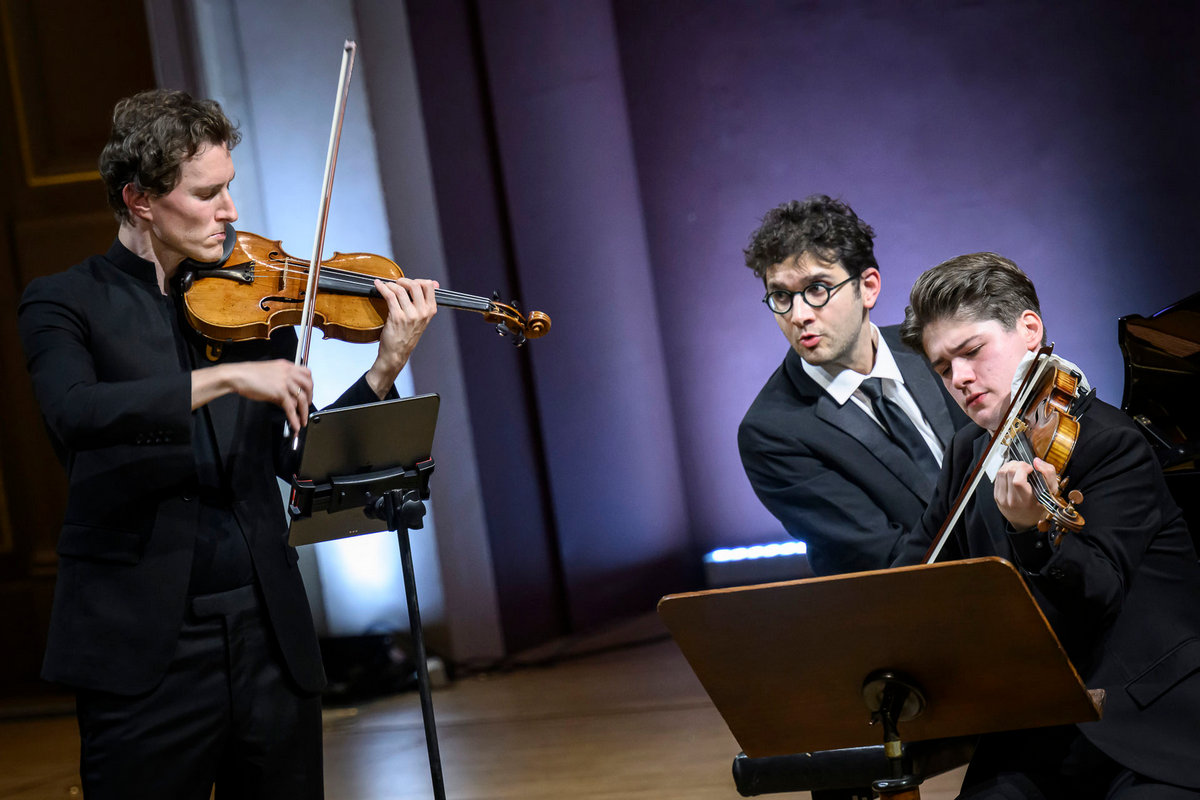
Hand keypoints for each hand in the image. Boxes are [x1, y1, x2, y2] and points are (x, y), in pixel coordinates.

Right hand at [193, 360, 312, 431]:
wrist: (237, 376)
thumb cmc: (249, 375)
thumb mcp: (269, 375)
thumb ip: (281, 384)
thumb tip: (287, 399)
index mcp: (286, 366)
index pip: (306, 373)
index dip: (310, 385)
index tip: (309, 393)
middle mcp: (288, 372)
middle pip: (309, 385)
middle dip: (310, 399)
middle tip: (307, 408)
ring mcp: (284, 381)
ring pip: (302, 398)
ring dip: (304, 412)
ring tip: (302, 420)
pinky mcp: (279, 391)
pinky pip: (291, 407)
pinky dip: (294, 418)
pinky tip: (295, 424)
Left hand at [366, 277, 437, 397]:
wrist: (397, 353)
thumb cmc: (407, 335)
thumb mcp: (422, 318)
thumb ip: (426, 301)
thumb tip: (435, 283)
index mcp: (430, 311)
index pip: (429, 286)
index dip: (418, 280)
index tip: (409, 282)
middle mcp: (422, 312)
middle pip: (415, 285)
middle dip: (403, 280)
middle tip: (396, 283)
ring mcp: (410, 315)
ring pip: (400, 290)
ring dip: (390, 285)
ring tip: (386, 286)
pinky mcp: (396, 317)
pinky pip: (389, 296)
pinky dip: (382, 288)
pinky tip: (378, 285)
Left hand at [994, 457, 1057, 529]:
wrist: (1025, 521)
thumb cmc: (1039, 507)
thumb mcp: (1051, 492)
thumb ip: (1048, 474)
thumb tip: (1036, 461)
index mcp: (1026, 501)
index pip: (1017, 481)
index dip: (1023, 469)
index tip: (1030, 469)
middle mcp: (1012, 500)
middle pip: (1009, 473)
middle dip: (1018, 464)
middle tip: (1025, 467)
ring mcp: (1002, 498)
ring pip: (1001, 472)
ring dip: (1011, 465)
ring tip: (1019, 468)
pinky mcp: (996, 496)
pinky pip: (997, 477)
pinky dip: (1005, 470)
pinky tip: (1012, 473)